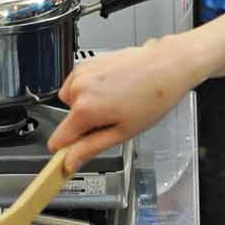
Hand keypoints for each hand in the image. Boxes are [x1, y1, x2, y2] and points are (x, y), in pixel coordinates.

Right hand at [47, 38, 198, 170]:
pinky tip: (110, 89)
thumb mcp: (122, 133)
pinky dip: (88, 90)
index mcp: (85, 109)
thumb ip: (90, 148)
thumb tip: (70, 162)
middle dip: (83, 125)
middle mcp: (78, 88)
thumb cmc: (152, 98)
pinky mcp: (86, 62)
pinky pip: (77, 84)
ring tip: (114, 102)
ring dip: (85, 106)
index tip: (73, 156)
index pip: (58, 139)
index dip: (65, 151)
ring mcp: (81, 73)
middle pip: (67, 120)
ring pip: (70, 101)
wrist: (166, 66)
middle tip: (112, 121)